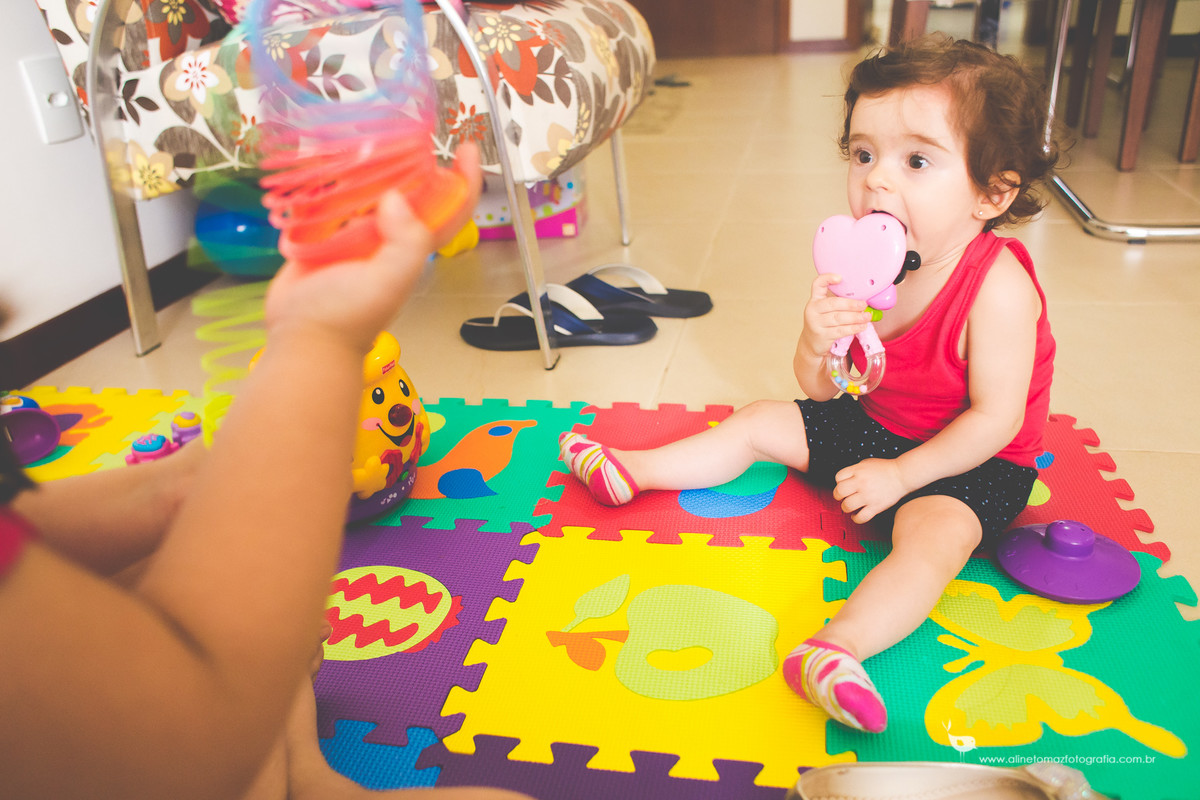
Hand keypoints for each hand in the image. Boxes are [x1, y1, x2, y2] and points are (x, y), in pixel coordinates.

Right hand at [263, 143, 481, 354]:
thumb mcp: (390, 280)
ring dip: (366, 167)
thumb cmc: (348, 319)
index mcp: (412, 246)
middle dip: (409, 162)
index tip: (466, 149)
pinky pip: (331, 200)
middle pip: (409, 190)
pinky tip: (324, 165)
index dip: (464, 180)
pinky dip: (329, 182)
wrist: (302, 337)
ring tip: (359, 141)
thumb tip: (398, 198)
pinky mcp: (324, 236)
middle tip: (400, 134)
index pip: (450, 210)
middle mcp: (388, 237)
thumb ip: (407, 241)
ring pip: (368, 190)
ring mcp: (355, 236)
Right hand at [799, 274, 872, 360]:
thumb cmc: (824, 323)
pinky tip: (862, 326)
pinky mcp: (822, 336)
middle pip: (832, 304)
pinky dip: (853, 328)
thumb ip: (839, 303)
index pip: (818, 284)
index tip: (840, 278)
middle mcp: (813, 310)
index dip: (827, 278)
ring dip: (855, 317)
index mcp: (815, 299)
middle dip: (850, 304)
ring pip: (838, 318)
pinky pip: (840, 330)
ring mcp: (816, 323)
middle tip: (863, 304)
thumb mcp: (826, 310)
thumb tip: (863, 301)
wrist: (811, 343)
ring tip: (867, 316)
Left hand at [832, 457, 907, 523]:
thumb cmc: (886, 469)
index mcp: (858, 471)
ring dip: (845, 507)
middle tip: (842, 497)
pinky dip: (856, 518)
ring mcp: (868, 495)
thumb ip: (854, 470)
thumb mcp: (866, 463)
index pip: (838, 477)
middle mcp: (861, 483)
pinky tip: (856, 515)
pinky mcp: (876, 506)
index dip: (839, 482)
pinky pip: (861, 517)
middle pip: (839, 492)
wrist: (903, 475)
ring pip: (847, 506)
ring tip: (850, 506)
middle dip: (838, 495)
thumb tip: (844, 479)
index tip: (843, 485)